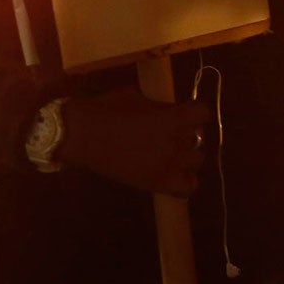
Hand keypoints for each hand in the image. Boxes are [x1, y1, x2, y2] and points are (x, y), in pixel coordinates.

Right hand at [54, 87, 216, 198]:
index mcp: (172, 119)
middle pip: (198, 137)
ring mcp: (167, 167)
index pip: (203, 113)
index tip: (183, 110)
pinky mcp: (156, 184)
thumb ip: (159, 106)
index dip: (193, 111)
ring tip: (167, 151)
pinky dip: (184, 180)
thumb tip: (169, 111)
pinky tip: (171, 171)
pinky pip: (187, 187)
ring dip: (185, 154)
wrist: (80, 135)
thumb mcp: (136, 96)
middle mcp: (175, 144)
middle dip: (185, 131)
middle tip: (168, 130)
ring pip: (197, 161)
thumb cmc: (104, 110)